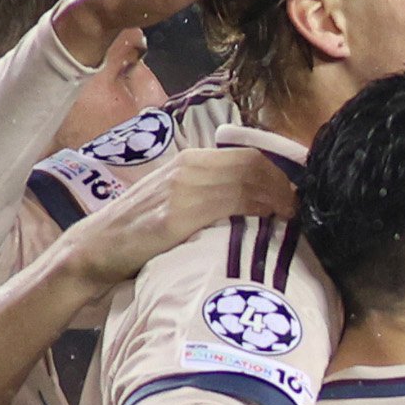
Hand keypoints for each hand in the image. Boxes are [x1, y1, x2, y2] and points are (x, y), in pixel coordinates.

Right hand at [67, 141, 294, 289]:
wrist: (96, 249)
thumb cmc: (142, 231)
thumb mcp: (180, 201)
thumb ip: (213, 194)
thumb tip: (260, 201)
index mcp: (192, 160)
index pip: (252, 155)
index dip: (284, 172)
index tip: (306, 193)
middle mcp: (189, 167)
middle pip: (256, 165)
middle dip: (289, 186)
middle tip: (308, 210)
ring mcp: (182, 189)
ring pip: (247, 183)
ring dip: (280, 200)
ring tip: (299, 220)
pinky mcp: (175, 215)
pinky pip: (227, 206)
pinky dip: (256, 212)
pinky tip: (273, 226)